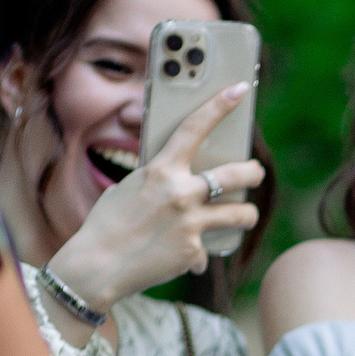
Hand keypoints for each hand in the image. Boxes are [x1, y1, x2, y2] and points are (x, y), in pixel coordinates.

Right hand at [43, 85, 262, 309]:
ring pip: (240, 214)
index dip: (219, 106)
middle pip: (235, 175)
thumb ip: (157, 179)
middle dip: (252, 172)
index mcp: (160, 170)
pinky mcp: (194, 251)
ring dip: (247, 214)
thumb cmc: (108, 223)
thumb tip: (177, 177)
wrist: (98, 265)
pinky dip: (198, 253)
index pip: (193, 129)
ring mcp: (190, 223)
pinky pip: (208, 249)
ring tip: (246, 214)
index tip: (239, 91)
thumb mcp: (130, 188)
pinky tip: (183, 258)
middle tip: (256, 172)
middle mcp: (180, 193)